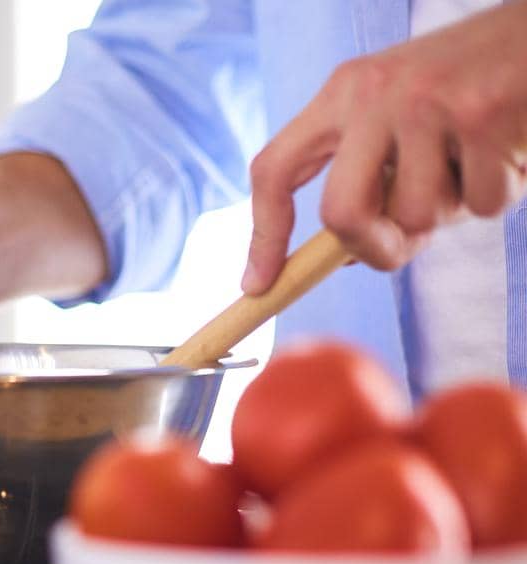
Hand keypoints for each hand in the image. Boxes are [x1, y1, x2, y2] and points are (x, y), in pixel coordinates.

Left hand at [244, 3, 526, 293]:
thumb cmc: (466, 82)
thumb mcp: (396, 111)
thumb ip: (365, 173)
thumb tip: (339, 256)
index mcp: (342, 93)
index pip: (274, 171)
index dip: (263, 236)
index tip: (259, 284)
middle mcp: (375, 94)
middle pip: (341, 215)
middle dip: (371, 250)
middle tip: (400, 247)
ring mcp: (427, 103)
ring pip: (418, 217)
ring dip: (451, 212)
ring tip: (472, 166)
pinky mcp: (484, 114)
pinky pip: (480, 203)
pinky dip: (499, 193)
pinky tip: (506, 152)